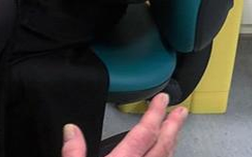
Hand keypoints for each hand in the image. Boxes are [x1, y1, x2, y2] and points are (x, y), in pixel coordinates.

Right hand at [61, 93, 186, 156]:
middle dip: (172, 126)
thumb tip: (71, 129)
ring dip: (171, 142)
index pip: (144, 134)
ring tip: (174, 130)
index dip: (155, 113)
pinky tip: (163, 155)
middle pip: (162, 146)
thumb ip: (73, 152)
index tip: (162, 99)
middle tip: (181, 111)